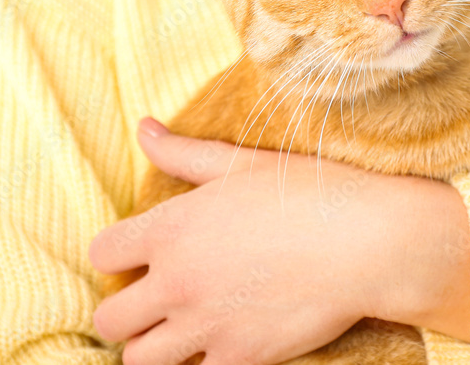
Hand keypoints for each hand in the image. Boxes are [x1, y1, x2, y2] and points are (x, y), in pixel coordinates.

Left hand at [89, 118, 469, 364]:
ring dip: (155, 346)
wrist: (368, 241)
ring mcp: (205, 325)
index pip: (101, 253)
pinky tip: (226, 343)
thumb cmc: (311, 191)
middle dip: (127, 310)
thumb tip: (143, 128)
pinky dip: (205, 364)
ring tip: (183, 330)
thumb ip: (185, 153)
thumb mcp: (244, 163)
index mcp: (171, 228)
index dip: (117, 254)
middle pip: (109, 318)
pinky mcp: (239, 357)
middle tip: (158, 300)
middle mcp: (176, 281)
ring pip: (139, 359)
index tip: (141, 256)